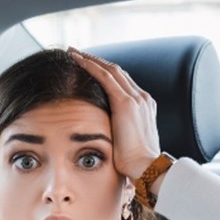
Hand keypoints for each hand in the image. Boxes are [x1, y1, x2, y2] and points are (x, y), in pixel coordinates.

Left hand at [68, 47, 161, 179]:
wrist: (146, 167)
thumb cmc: (134, 162)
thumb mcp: (126, 141)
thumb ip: (117, 131)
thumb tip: (103, 134)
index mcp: (143, 106)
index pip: (122, 82)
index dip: (104, 71)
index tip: (88, 66)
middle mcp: (142, 98)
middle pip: (117, 71)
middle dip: (96, 60)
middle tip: (77, 53)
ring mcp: (136, 98)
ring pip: (110, 69)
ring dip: (90, 59)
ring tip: (73, 52)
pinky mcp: (126, 103)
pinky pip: (105, 77)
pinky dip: (90, 66)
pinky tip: (77, 60)